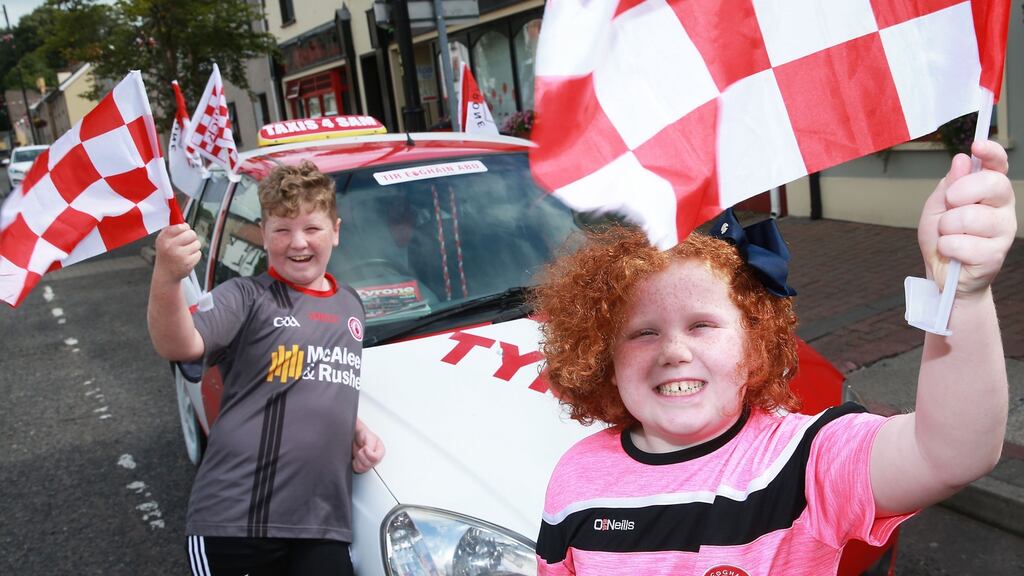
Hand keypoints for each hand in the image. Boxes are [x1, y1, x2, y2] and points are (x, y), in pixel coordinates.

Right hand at [154, 224, 200, 282]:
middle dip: (191, 237)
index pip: (180, 227)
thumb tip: (183, 221)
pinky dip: (195, 255)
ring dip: (193, 247)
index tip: (183, 231)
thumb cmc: (166, 254)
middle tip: (186, 242)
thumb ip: (172, 229)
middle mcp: (170, 247)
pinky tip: (187, 259)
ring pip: (197, 243)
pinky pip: (199, 253)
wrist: (165, 274)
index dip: (185, 228)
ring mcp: (179, 255)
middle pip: (192, 234)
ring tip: (185, 252)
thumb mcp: (163, 240)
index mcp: (163, 239)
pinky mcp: (188, 263)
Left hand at [352, 424, 384, 472]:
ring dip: (358, 460)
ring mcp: (368, 463)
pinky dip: (354, 464)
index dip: (368, 453)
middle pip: (369, 465)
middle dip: (361, 456)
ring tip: (358, 453)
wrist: (355, 435)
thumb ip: (370, 445)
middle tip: (360, 449)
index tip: (364, 447)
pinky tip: (355, 458)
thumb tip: (369, 451)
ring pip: (363, 468)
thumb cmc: (363, 434)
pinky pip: (357, 470)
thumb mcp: (368, 436)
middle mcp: (375, 459)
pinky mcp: (361, 466)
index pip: (375, 458)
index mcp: (380, 451)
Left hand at [918, 140, 1015, 297]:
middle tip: (949, 203)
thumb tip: (961, 160)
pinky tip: (951, 252)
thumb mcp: (937, 206)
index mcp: (990, 191)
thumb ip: (948, 184)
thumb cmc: (943, 237)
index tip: (977, 145)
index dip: (991, 153)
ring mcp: (1003, 232)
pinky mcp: (995, 255)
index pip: (998, 166)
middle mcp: (1003, 208)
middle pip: (993, 184)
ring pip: (970, 217)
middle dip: (961, 191)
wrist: (942, 274)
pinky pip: (962, 244)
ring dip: (946, 227)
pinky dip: (946, 247)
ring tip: (947, 235)